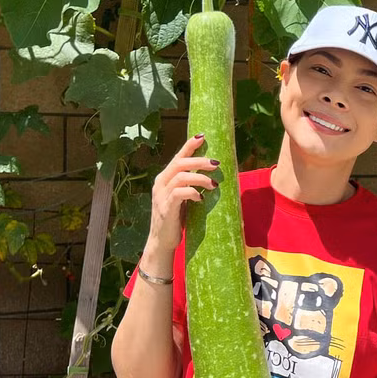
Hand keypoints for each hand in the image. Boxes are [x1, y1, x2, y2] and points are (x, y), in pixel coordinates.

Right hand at [146, 133, 220, 255]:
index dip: (189, 146)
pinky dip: (192, 192)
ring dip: (200, 178)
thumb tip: (212, 176)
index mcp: (164, 178)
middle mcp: (161, 183)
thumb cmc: (175, 219)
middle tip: (216, 164)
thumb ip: (189, 185)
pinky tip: (200, 198)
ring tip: (213, 184)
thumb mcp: (182, 198)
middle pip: (180, 163)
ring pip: (181, 176)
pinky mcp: (166, 208)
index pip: (177, 157)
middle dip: (200, 161)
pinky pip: (179, 194)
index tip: (202, 136)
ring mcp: (161, 195)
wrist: (161, 241)